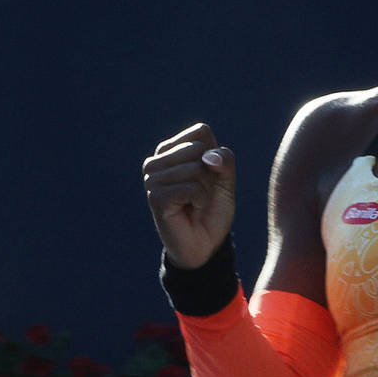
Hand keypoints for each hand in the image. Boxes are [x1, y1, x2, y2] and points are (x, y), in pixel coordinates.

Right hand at [143, 123, 236, 268]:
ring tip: (194, 203)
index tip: (208, 177)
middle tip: (200, 193)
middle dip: (210, 173)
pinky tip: (190, 210)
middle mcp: (156, 160)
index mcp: (170, 149)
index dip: (214, 155)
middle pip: (199, 148)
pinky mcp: (155, 197)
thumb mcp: (226, 179)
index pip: (201, 131)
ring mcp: (152, 179)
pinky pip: (191, 188)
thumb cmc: (212, 210)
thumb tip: (208, 156)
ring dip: (205, 190)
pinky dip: (200, 201)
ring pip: (196, 168)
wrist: (205, 245)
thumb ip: (224, 160)